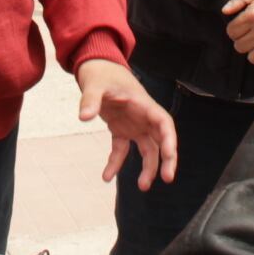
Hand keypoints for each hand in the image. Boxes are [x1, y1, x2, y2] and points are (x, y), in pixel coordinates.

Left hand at [76, 58, 177, 190]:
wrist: (96, 67)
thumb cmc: (101, 73)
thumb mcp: (94, 84)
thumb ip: (90, 100)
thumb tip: (84, 117)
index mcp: (143, 104)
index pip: (163, 122)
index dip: (169, 139)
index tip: (169, 155)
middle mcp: (143, 117)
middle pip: (161, 140)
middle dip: (166, 159)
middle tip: (167, 178)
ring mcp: (133, 124)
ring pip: (147, 149)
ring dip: (148, 167)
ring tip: (142, 187)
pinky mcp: (121, 130)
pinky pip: (122, 150)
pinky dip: (116, 163)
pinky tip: (106, 177)